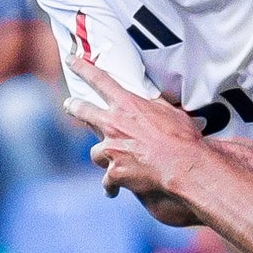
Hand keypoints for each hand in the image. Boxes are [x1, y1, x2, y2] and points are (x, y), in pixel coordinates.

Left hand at [67, 58, 206, 202]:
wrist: (182, 166)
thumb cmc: (182, 138)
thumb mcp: (171, 112)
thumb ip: (155, 105)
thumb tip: (154, 99)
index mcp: (127, 105)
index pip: (100, 80)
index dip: (83, 68)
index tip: (72, 61)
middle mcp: (113, 123)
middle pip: (83, 111)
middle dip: (75, 107)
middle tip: (70, 105)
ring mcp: (110, 148)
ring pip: (96, 152)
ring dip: (103, 155)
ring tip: (109, 161)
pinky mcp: (114, 172)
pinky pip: (107, 180)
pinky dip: (111, 186)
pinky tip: (112, 190)